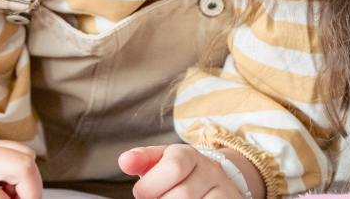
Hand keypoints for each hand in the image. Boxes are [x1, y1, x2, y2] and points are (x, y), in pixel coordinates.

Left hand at [119, 144, 248, 198]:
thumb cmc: (176, 173)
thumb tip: (124, 162)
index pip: (173, 168)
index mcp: (188, 154)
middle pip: (182, 195)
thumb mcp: (158, 161)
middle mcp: (211, 171)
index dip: (151, 186)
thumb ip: (141, 160)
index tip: (141, 193)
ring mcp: (225, 190)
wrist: (212, 181)